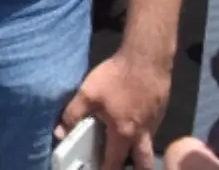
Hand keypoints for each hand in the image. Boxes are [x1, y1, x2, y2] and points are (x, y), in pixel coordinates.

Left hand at [59, 53, 168, 169]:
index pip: (115, 162)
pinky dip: (142, 139)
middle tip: (121, 168)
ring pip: (148, 149)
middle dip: (136, 169)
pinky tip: (129, 128)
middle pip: (143, 163)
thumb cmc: (117, 77)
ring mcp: (154, 124)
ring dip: (139, 156)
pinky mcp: (159, 113)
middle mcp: (142, 134)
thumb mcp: (88, 94)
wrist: (147, 59)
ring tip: (125, 154)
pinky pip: (151, 134)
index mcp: (124, 133)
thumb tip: (59, 133)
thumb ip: (72, 114)